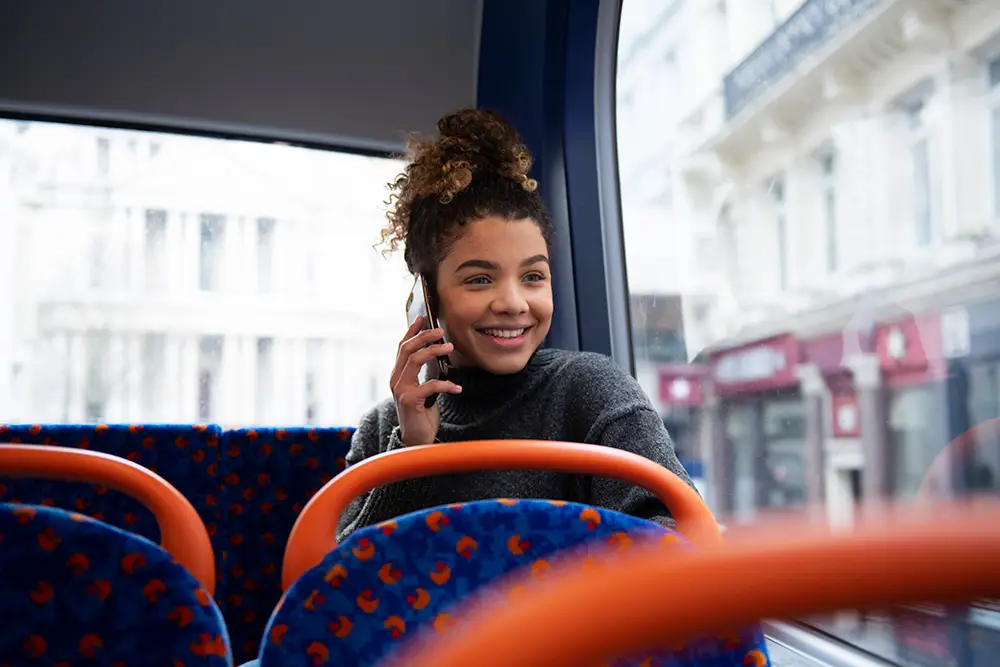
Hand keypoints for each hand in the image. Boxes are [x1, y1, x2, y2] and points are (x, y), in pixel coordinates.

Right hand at [391, 316, 462, 445]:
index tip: (421, 318)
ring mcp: (401, 390)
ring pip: (415, 361)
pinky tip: (457, 387)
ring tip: (450, 348)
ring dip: (434, 351)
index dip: (411, 331)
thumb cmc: (421, 413)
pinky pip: (429, 385)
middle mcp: (396, 380)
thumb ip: (424, 374)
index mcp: (397, 375)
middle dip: (424, 336)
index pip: (402, 347)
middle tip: (441, 331)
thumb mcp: (422, 389)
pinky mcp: (410, 401)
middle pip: (407, 349)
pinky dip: (446, 384)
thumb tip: (438, 353)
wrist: (416, 440)